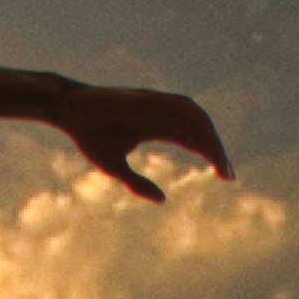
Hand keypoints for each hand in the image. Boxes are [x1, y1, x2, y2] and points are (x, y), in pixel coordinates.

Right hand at [55, 85, 231, 201]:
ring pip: (196, 117)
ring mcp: (158, 104)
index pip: (192, 140)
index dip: (210, 156)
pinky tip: (206, 141)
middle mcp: (162, 114)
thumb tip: (164, 200)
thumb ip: (138, 184)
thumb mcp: (115, 168)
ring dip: (211, 138)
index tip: (226, 177)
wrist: (69, 110)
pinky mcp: (150, 98)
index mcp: (157, 127)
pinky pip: (181, 107)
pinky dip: (196, 121)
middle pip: (199, 130)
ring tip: (220, 162)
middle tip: (229, 176)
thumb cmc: (89, 135)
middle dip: (216, 151)